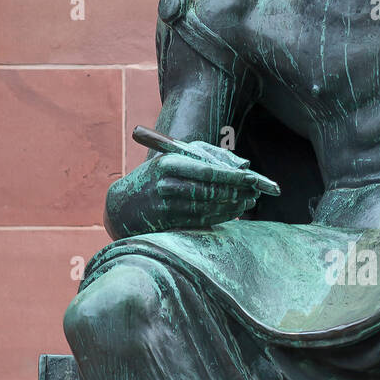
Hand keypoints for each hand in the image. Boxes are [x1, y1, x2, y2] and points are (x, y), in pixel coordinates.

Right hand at [105, 140, 279, 238]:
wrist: (124, 205)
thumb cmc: (157, 176)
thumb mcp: (174, 158)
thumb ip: (207, 156)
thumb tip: (241, 164)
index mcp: (169, 164)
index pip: (208, 171)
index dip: (233, 176)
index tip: (252, 177)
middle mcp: (167, 185)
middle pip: (211, 191)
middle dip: (237, 191)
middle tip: (256, 191)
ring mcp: (167, 206)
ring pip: (209, 207)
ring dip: (233, 205)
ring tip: (249, 202)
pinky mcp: (169, 223)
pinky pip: (202, 220)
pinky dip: (221, 216)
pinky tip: (234, 212)